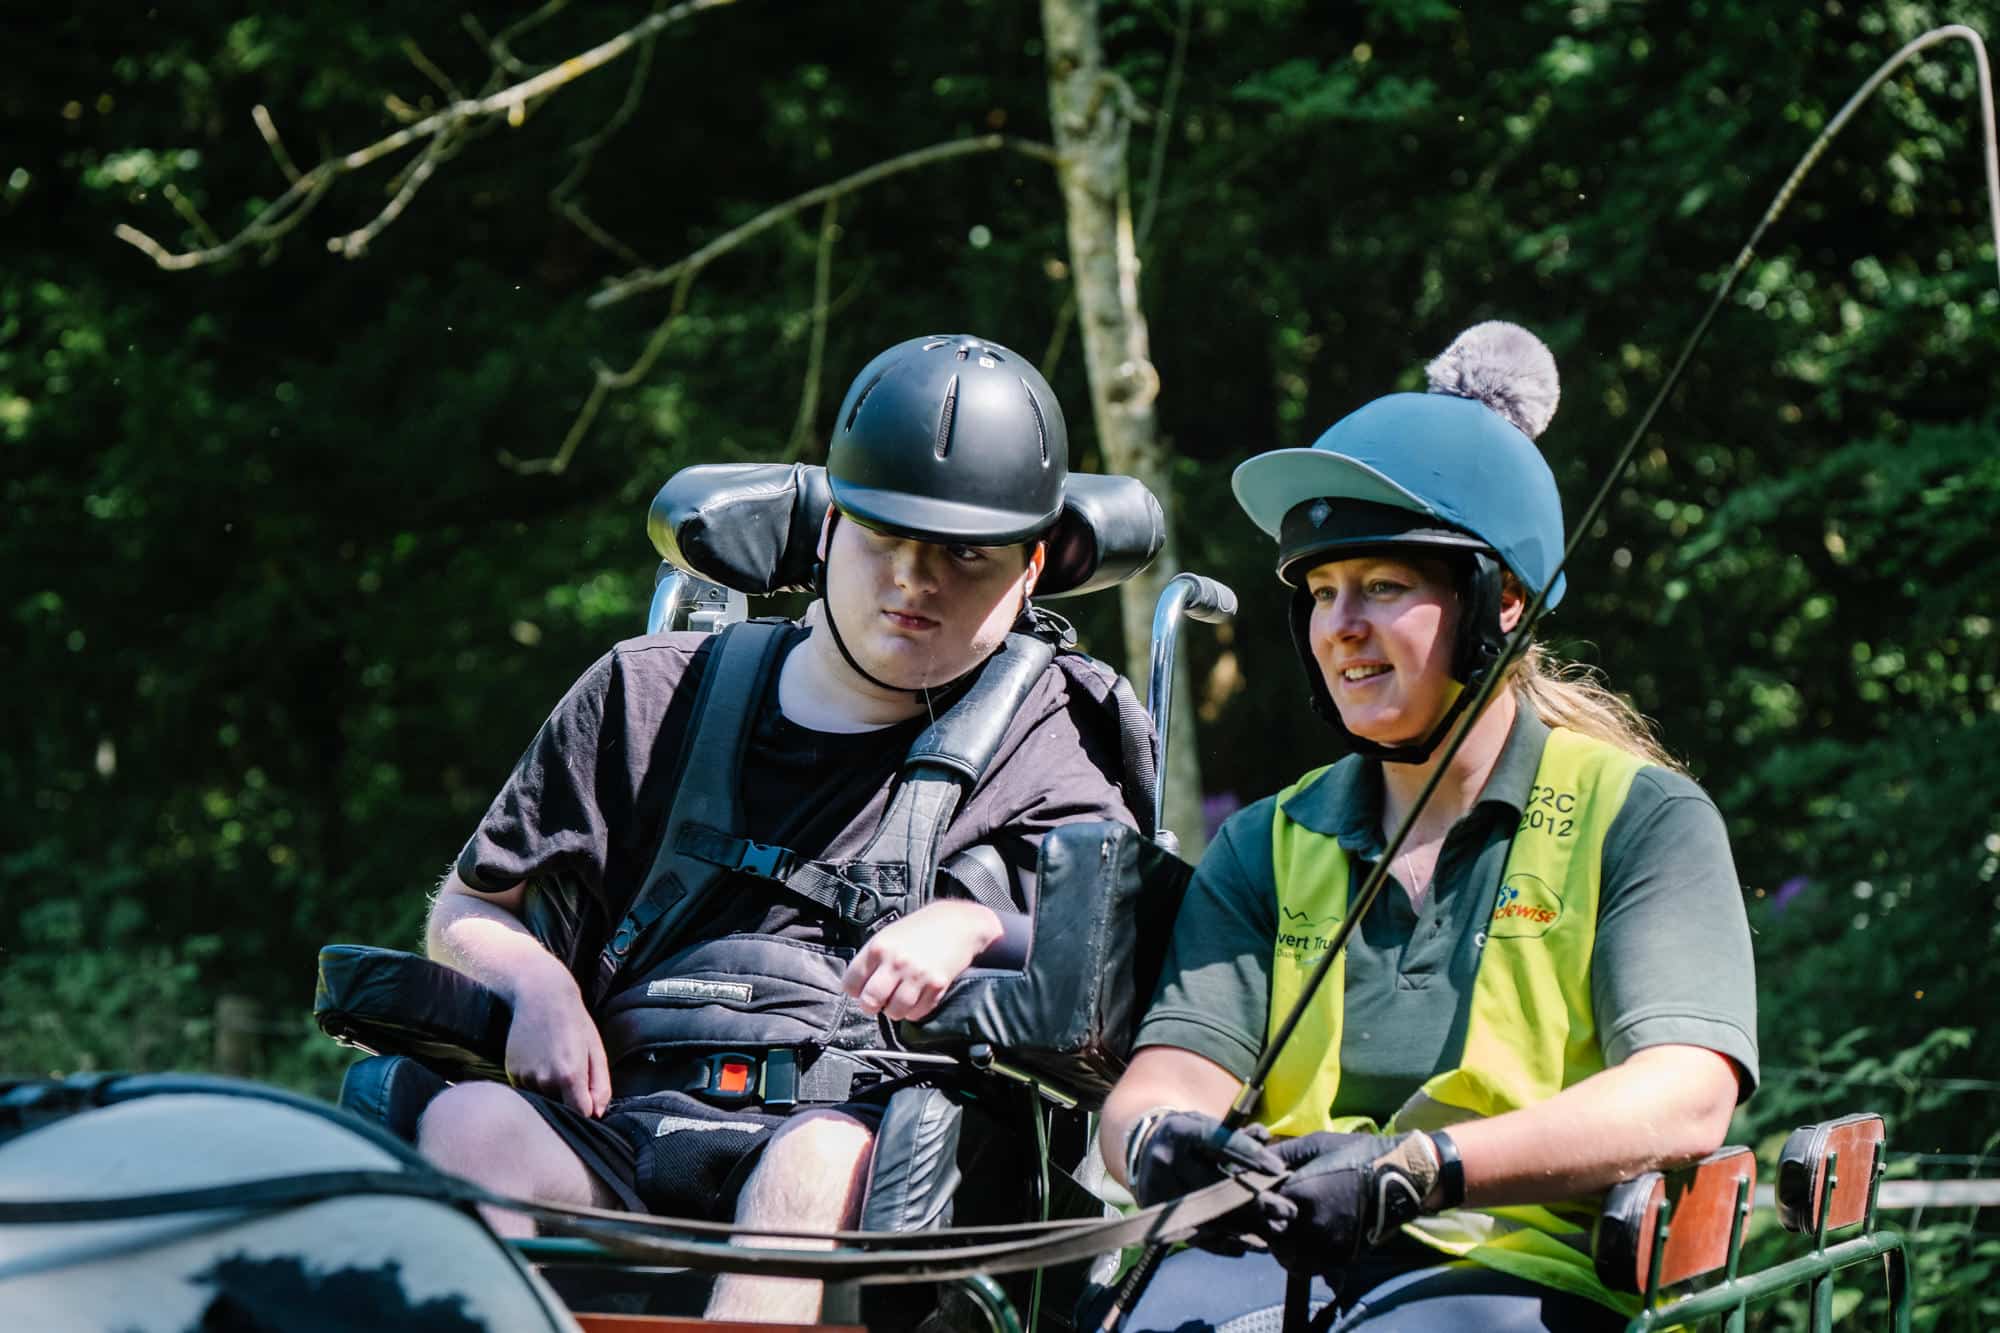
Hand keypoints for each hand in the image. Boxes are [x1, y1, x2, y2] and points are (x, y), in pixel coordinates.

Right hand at [503, 972, 611, 1117]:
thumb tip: (598, 1113)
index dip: (588, 1109)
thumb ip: (601, 1085)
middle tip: (572, 1067)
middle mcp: (545, 1081)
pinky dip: (536, 1081)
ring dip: (551, 1089)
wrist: (541, 996)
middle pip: (562, 1107)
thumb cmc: (574, 1021)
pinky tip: (541, 1058)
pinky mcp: (513, 1074)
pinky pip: (529, 1089)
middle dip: (569, 1097)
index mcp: (570, 1075)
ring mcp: (526, 1078)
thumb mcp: (596, 1050)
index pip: (581, 1113)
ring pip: (544, 1099)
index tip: (589, 1097)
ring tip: (555, 1059)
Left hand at [841, 900, 1000, 1020]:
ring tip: (899, 998)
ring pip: (894, 1012)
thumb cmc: (920, 929)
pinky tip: (916, 997)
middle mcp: (896, 961)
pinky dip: (914, 1011)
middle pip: (870, 1001)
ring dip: (894, 1010)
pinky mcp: (936, 985)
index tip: (862, 989)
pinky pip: (917, 1013)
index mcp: (878, 947)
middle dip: (872, 1005)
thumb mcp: (888, 935)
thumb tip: (857, 989)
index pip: (850, 984)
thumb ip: (871, 960)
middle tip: (878, 1001)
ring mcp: (917, 974)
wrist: (957, 923)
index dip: (855, 990)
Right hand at [1127, 1110, 1294, 1251]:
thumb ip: (1237, 1134)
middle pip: (1216, 1185)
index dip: (1250, 1155)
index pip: (1220, 1142)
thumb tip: (1266, 1137)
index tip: (1279, 1169)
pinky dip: (1221, 1243)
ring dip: (1246, 1227)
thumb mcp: (1207, 1126)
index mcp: (1183, 1131)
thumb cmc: (1187, 1137)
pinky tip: (1245, 1247)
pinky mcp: (1155, 1211)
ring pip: (1208, 1214)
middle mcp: (1167, 1159)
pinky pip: (1192, 1233)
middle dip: (1256, 1200)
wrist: (1142, 1149)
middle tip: (1288, 1210)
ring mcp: (1158, 1187)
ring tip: (1275, 1231)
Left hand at [1266, 1131, 1439, 1273]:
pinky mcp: (1343, 1258)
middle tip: (1276, 1217)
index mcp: (1300, 1192)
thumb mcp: (1314, 1145)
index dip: (1258, 1206)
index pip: (1260, 1209)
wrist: (1400, 1178)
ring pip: (1289, 1259)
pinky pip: (1312, 1268)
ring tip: (1292, 1232)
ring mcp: (1329, 1245)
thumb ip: (1279, 1155)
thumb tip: (1250, 1164)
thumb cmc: (1355, 1154)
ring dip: (1285, 1248)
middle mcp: (1312, 1224)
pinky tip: (1310, 1242)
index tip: (1262, 1200)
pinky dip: (1305, 1259)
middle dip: (1270, 1228)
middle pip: (1272, 1238)